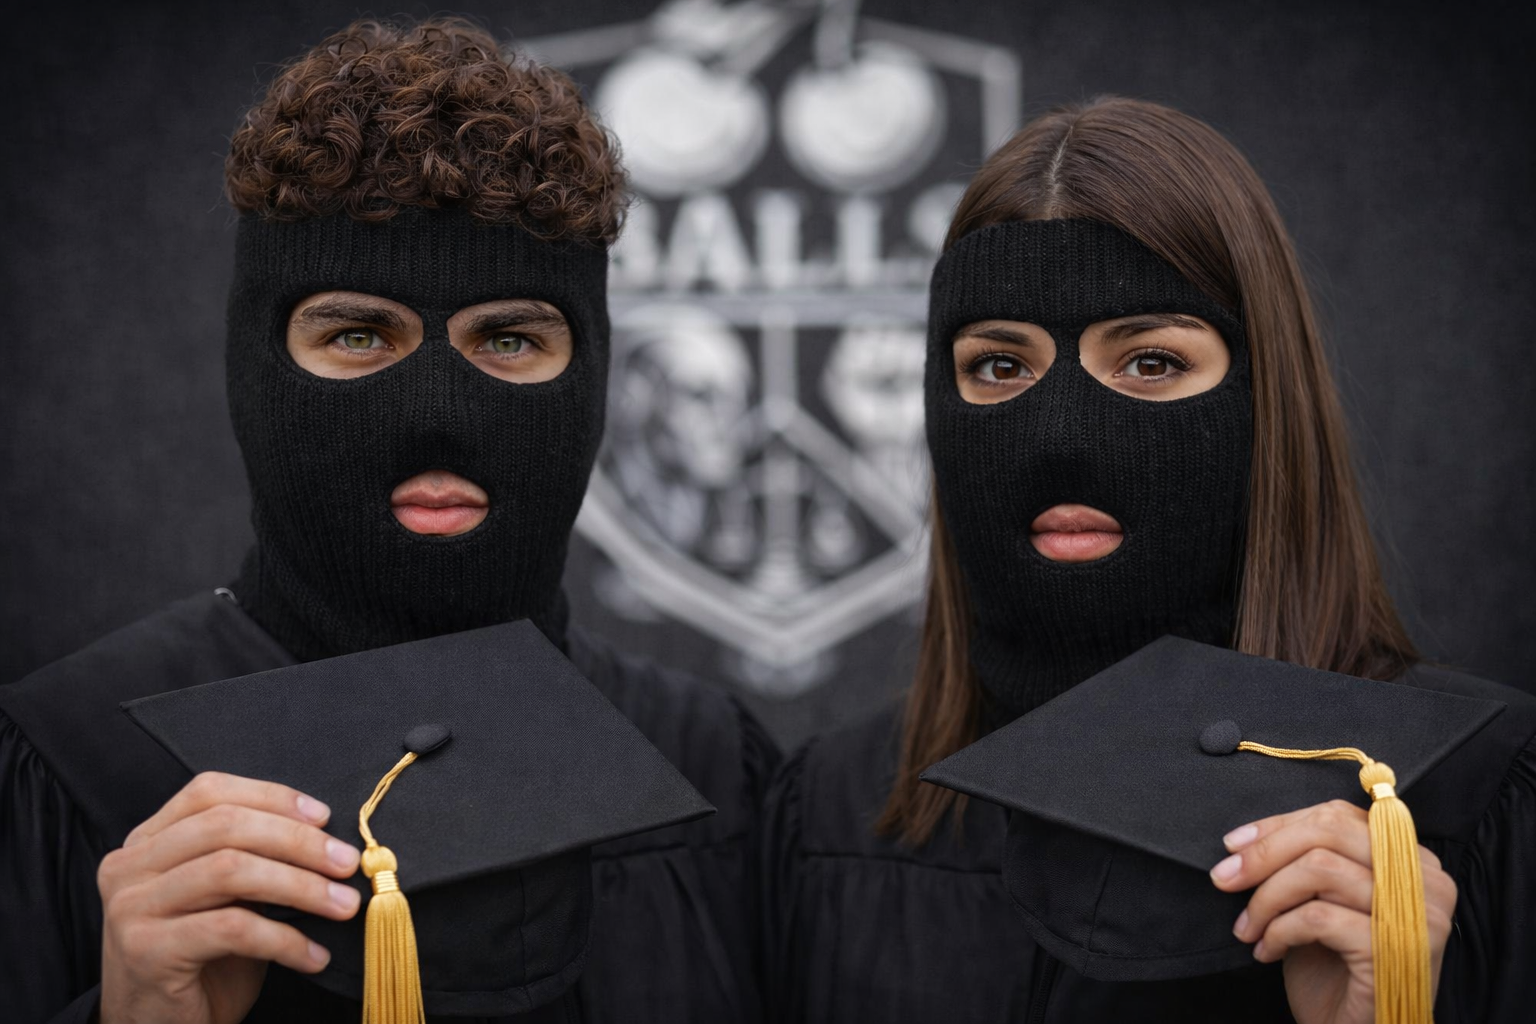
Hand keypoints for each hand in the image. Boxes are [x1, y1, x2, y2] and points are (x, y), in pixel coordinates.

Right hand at [97, 772, 361, 1023]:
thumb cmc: (203, 960)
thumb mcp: (227, 899)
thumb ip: (255, 860)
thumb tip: (328, 840)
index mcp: (147, 841)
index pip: (209, 793)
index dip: (271, 797)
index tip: (325, 817)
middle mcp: (128, 866)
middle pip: (225, 826)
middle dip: (298, 841)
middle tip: (348, 862)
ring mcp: (131, 908)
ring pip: (230, 871)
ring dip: (301, 886)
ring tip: (344, 905)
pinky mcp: (145, 950)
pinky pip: (232, 929)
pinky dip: (285, 939)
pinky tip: (314, 956)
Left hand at [1209, 799, 1456, 1023]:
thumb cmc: (1336, 971)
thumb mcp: (1319, 903)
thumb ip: (1306, 861)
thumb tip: (1244, 839)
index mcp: (1412, 859)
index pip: (1337, 816)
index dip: (1279, 825)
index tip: (1234, 845)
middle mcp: (1428, 881)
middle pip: (1329, 833)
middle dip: (1264, 853)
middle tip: (1225, 878)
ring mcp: (1419, 915)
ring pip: (1320, 869)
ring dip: (1266, 898)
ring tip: (1246, 927)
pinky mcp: (1398, 949)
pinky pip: (1318, 917)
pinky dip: (1278, 931)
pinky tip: (1267, 951)